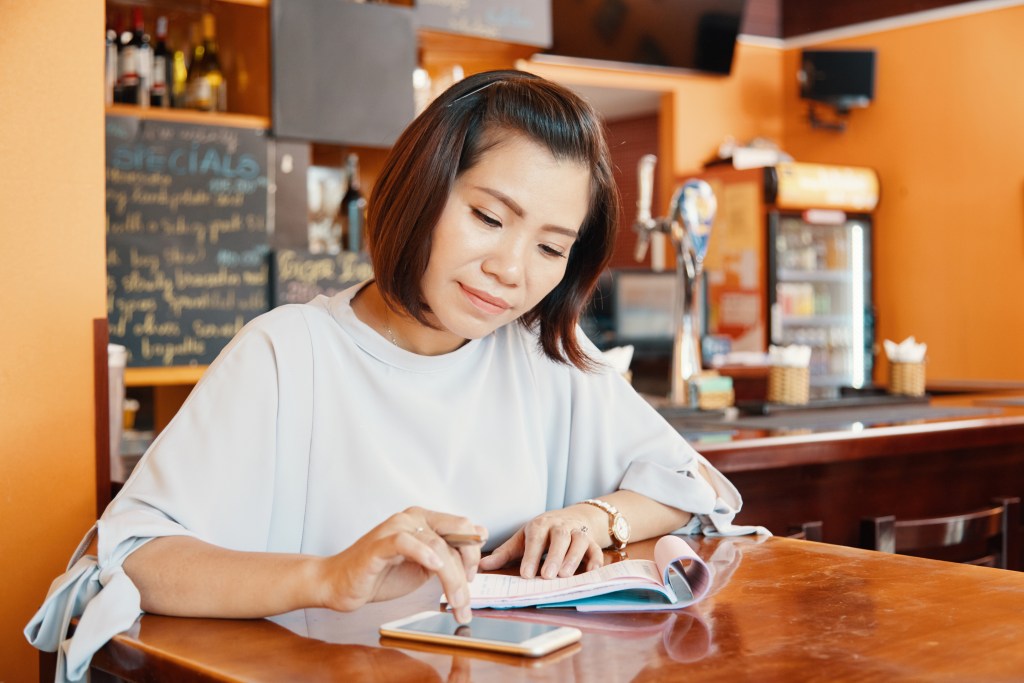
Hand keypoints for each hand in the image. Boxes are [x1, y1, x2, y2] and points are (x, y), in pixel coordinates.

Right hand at [316, 507, 486, 623]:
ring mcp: (395, 528)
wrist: (339, 584)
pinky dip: (423, 553)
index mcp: (424, 520)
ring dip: (451, 577)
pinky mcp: (379, 544)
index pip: (463, 528)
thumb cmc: (379, 575)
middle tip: (466, 597)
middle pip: (456, 533)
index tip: (472, 580)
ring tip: (455, 602)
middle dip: (468, 565)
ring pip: (436, 545)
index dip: (474, 553)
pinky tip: (435, 567)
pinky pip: (405, 542)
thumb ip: (449, 551)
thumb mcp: (424, 565)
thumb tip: (481, 535)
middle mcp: (412, 518)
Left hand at [478, 508, 602, 578]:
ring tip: (565, 576)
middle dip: (554, 556)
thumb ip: (504, 554)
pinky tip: (592, 571)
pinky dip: (596, 560)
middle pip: (559, 538)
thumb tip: (482, 566)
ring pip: (579, 542)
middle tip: (547, 575)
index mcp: (540, 525)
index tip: (525, 574)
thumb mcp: (522, 539)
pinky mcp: (592, 541)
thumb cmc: (541, 533)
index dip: (531, 555)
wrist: (569, 518)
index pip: (535, 538)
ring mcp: (577, 533)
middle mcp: (560, 527)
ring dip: (573, 558)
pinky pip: (596, 549)